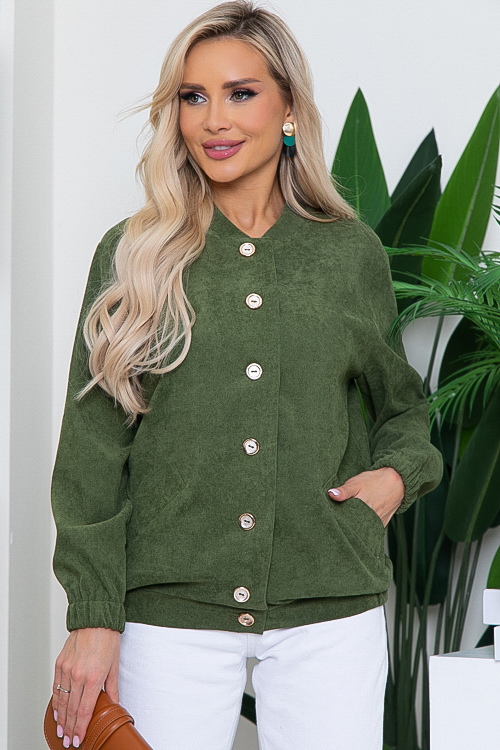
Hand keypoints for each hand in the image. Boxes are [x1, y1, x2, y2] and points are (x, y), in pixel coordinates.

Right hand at [52, 627, 120, 747]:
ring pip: (61, 700)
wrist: (95, 619)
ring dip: (61, 718)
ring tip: (62, 730)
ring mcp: (67, 669)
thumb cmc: (107, 639)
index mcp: (94, 677)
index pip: (84, 711)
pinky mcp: (60, 663)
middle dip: (70, 728)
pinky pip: (56, 686)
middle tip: (69, 741)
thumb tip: (114, 703)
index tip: (78, 739)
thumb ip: (112, 687)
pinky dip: (56, 700)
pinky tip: (57, 710)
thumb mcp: (114, 664)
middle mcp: (78, 675)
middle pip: (71, 709)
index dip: (80, 728)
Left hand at [328, 467, 404, 526]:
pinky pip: (371, 531)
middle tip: (337, 524)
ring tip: (346, 527)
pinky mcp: (382, 524)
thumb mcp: (356, 482)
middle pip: (353, 526)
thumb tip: (331, 494)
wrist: (397, 482)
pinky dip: (364, 530)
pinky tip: (357, 528)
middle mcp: (370, 516)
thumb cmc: (374, 481)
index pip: (345, 518)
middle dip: (345, 526)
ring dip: (354, 529)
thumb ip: (344, 490)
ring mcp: (377, 522)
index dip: (337, 519)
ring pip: (362, 530)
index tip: (331, 520)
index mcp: (362, 505)